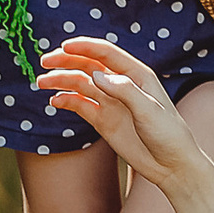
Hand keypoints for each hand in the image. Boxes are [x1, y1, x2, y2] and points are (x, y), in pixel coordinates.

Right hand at [37, 36, 206, 188]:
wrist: (171, 165)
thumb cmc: (168, 134)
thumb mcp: (150, 111)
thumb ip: (125, 91)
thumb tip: (97, 75)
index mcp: (137, 75)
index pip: (106, 53)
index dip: (84, 47)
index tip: (63, 47)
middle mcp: (121, 85)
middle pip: (89, 65)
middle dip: (66, 61)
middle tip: (45, 61)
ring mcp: (111, 102)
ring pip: (81, 84)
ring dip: (61, 80)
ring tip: (42, 83)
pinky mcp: (104, 120)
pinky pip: (81, 105)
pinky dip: (66, 101)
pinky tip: (55, 102)